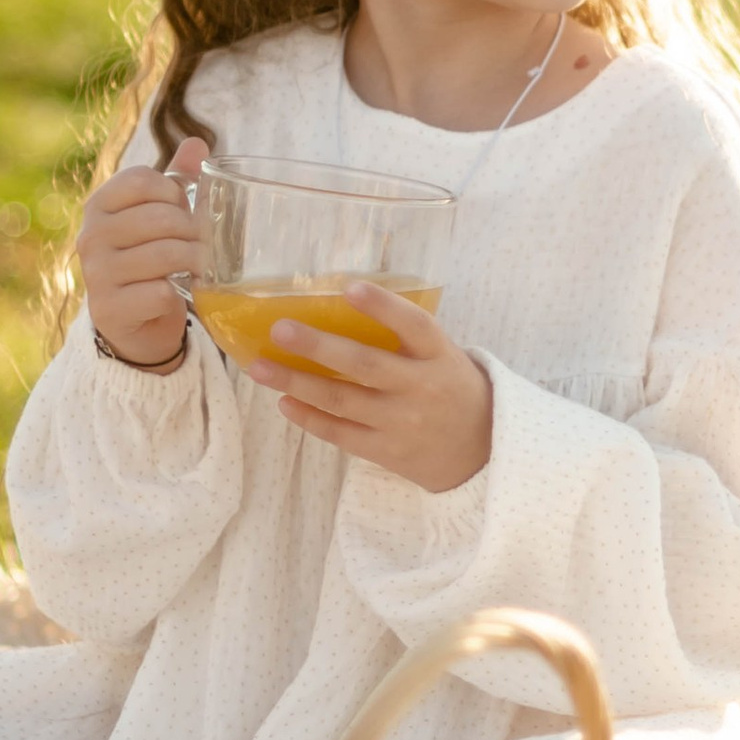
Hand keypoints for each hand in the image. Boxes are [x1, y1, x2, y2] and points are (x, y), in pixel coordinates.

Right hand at [72, 137, 206, 366]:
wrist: (134, 325)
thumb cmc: (149, 261)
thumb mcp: (159, 217)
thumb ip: (175, 180)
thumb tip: (196, 143)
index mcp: (99, 205)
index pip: (142, 180)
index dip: (174, 192)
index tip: (184, 210)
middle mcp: (91, 236)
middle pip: (160, 217)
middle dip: (193, 230)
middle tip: (203, 244)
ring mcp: (97, 274)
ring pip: (165, 254)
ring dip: (194, 261)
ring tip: (199, 266)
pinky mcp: (110, 309)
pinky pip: (160, 291)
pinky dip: (179, 293)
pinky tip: (179, 293)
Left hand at [263, 286, 493, 493]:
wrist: (479, 451)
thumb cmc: (449, 387)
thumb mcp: (442, 355)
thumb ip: (404, 336)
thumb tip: (337, 302)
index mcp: (439, 356)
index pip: (414, 325)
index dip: (383, 307)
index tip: (350, 287)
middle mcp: (421, 388)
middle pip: (365, 365)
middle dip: (318, 346)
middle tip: (279, 329)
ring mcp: (402, 423)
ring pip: (342, 401)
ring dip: (296, 382)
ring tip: (259, 366)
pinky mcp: (386, 452)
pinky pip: (340, 434)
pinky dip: (309, 418)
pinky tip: (284, 401)